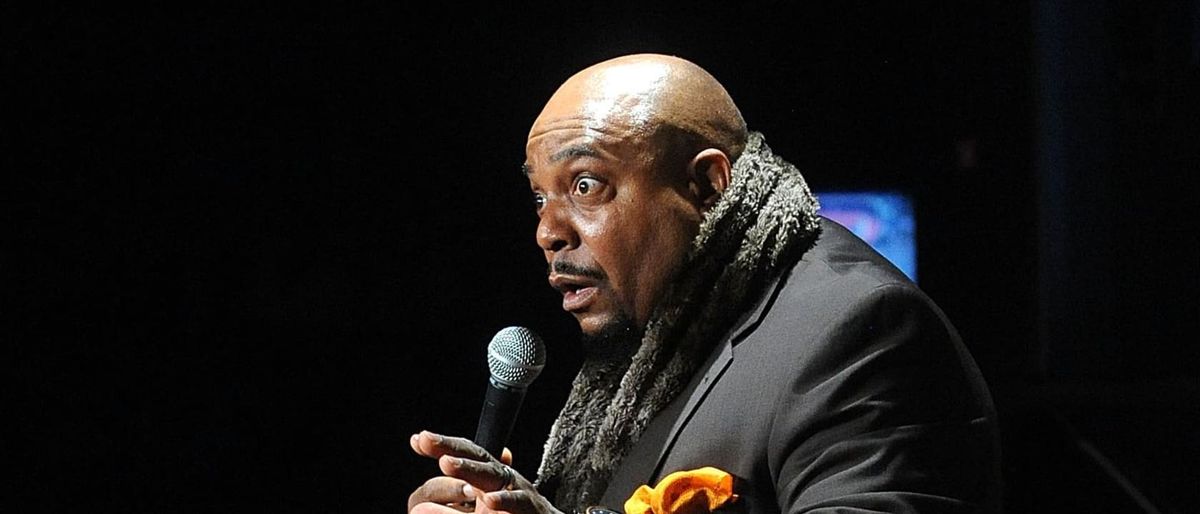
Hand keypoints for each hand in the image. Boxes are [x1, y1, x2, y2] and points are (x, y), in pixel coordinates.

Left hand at [407, 430, 563, 513]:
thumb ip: (449, 513)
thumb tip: (417, 510)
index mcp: (489, 476)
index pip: (465, 455)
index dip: (443, 445)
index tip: (417, 440)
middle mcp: (503, 478)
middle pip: (476, 456)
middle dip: (450, 447)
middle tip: (426, 439)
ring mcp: (518, 490)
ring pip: (492, 475)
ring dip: (469, 469)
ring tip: (446, 463)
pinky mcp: (529, 508)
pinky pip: (516, 503)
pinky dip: (504, 501)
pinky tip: (489, 501)